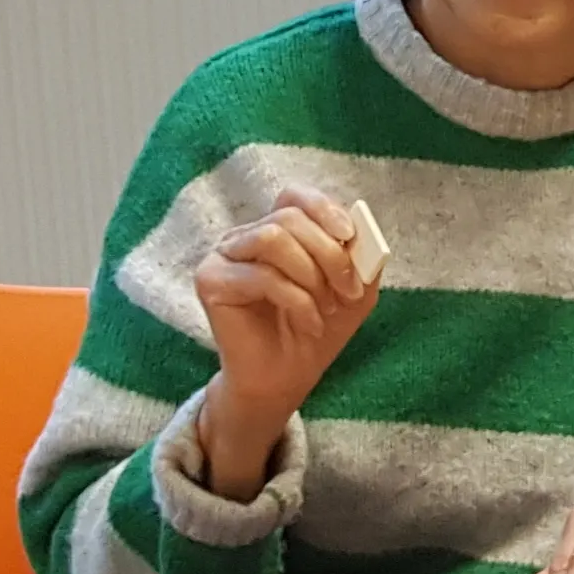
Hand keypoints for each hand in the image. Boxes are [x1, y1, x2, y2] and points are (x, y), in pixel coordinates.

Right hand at [192, 184, 376, 499]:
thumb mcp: (356, 291)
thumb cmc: (317, 328)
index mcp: (278, 231)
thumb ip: (363, 258)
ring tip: (326, 307)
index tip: (349, 235)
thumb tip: (360, 228)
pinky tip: (308, 324)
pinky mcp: (210, 281)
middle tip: (349, 291)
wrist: (286, 377)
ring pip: (271, 238)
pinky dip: (297, 301)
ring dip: (311, 274)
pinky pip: (261, 276)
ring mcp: (223, 256)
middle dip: (329, 254)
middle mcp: (246, 237)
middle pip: (288, 218)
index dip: (323, 208)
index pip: (294, 196)